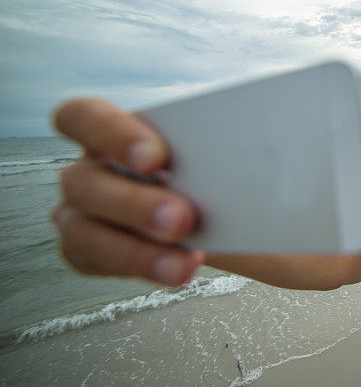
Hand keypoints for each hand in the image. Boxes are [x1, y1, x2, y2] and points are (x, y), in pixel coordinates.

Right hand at [52, 99, 203, 285]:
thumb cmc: (205, 163)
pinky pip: (101, 263)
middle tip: (183, 217)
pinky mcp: (89, 251)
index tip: (155, 158)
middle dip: (135, 205)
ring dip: (137, 250)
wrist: (219, 206)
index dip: (111, 135)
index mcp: (106, 129)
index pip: (83, 118)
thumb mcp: (210, 142)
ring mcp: (81, 213)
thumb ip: (217, 136)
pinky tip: (179, 268)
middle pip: (85, 183)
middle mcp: (88, 170)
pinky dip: (142, 267)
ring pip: (85, 233)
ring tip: (186, 261)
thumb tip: (253, 145)